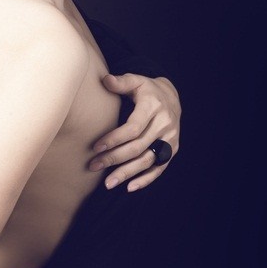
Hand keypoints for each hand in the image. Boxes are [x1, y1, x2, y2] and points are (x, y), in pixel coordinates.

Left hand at [89, 74, 180, 191]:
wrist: (172, 97)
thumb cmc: (147, 90)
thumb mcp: (136, 81)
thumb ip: (121, 82)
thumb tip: (104, 80)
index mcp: (153, 107)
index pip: (133, 128)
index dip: (114, 139)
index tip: (95, 147)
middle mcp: (164, 124)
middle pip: (138, 147)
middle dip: (114, 158)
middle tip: (94, 166)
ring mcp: (170, 139)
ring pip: (148, 160)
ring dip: (127, 173)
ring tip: (108, 183)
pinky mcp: (172, 150)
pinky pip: (159, 168)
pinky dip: (145, 180)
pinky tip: (129, 187)